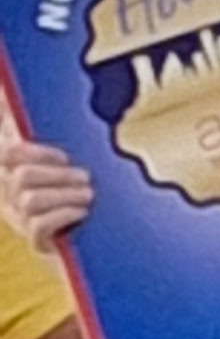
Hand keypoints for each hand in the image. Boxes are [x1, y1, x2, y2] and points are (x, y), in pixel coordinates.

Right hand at [0, 136, 93, 250]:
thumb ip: (32, 129)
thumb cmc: (75, 192)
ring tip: (88, 196)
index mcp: (11, 172)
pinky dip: (64, 215)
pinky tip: (82, 213)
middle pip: (21, 176)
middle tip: (86, 178)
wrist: (92, 239)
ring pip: (30, 200)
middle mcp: (9, 198)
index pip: (7, 154)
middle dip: (58, 175)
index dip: (34, 152)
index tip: (64, 158)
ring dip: (65, 195)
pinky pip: (40, 226)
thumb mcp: (59, 161)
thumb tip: (9, 95)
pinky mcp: (36, 243)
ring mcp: (20, 221)